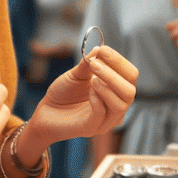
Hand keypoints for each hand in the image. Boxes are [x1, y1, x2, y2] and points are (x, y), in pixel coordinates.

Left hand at [21, 46, 137, 151]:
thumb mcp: (77, 74)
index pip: (130, 75)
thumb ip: (89, 63)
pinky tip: (89, 91)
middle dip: (114, 75)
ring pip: (120, 105)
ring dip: (107, 86)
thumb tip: (99, 49)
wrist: (46, 112)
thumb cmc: (64, 93)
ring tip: (92, 78)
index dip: (119, 61)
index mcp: (116, 90)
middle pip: (130, 91)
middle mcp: (115, 106)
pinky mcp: (92, 127)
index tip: (104, 50)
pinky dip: (97, 100)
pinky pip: (101, 114)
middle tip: (96, 64)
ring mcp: (105, 119)